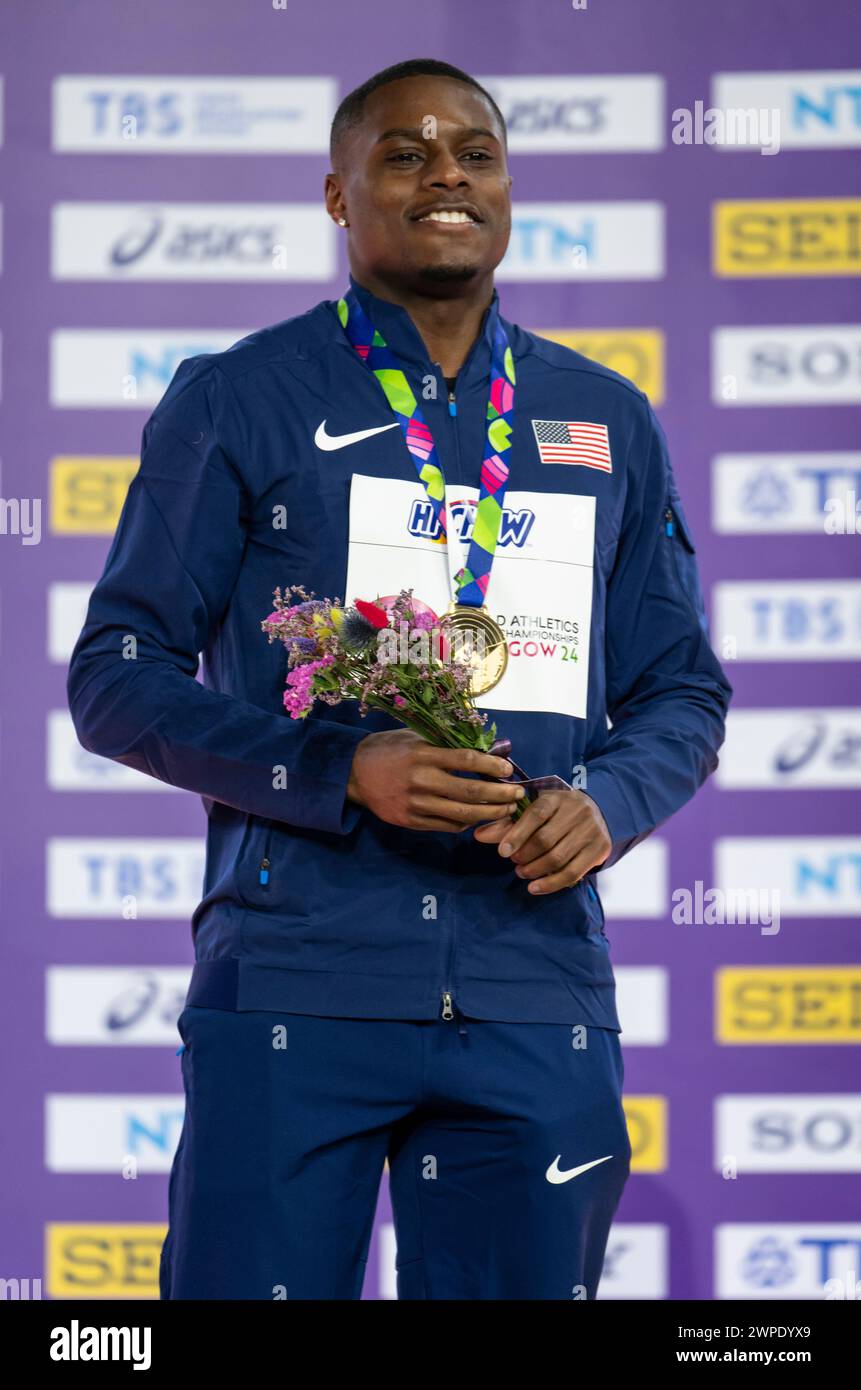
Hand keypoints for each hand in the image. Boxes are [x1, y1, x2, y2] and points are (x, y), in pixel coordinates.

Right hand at [346, 729, 525, 831]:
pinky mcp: (411, 821)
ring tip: (506, 810)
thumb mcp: (416, 736)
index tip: (509, 769)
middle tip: (517, 795)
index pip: (466, 760)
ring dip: (490, 813)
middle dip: (499, 795)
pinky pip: (447, 826)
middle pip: (470, 792)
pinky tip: (478, 817)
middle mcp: (421, 781)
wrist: (354, 773)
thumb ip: (446, 743)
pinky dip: (466, 822)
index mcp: (423, 755)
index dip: (492, 765)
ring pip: (462, 814)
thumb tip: (487, 748)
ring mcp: (416, 805)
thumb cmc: (389, 749)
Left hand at [472, 789, 611, 894]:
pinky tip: (535, 887)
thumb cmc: (557, 811)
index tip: (502, 852)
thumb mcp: (535, 809)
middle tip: (514, 862)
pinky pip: (573, 873)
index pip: (536, 814)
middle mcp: (577, 811)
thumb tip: (479, 835)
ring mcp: (590, 830)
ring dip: (535, 870)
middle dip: (525, 855)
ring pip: (558, 858)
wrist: (600, 810)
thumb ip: (507, 823)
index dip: (517, 834)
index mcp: (557, 797)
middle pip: (545, 839)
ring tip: (522, 873)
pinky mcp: (599, 849)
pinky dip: (551, 884)